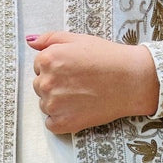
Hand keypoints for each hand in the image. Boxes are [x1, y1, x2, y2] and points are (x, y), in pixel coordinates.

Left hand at [28, 32, 158, 134]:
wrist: (131, 80)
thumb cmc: (107, 57)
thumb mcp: (78, 39)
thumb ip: (50, 39)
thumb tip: (31, 42)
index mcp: (48, 60)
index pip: (39, 66)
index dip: (56, 67)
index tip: (72, 70)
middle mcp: (46, 82)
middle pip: (40, 86)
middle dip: (54, 84)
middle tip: (78, 83)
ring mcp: (53, 105)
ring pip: (45, 105)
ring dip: (58, 102)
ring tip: (80, 96)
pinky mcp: (63, 123)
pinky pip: (51, 124)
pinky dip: (61, 120)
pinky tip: (77, 110)